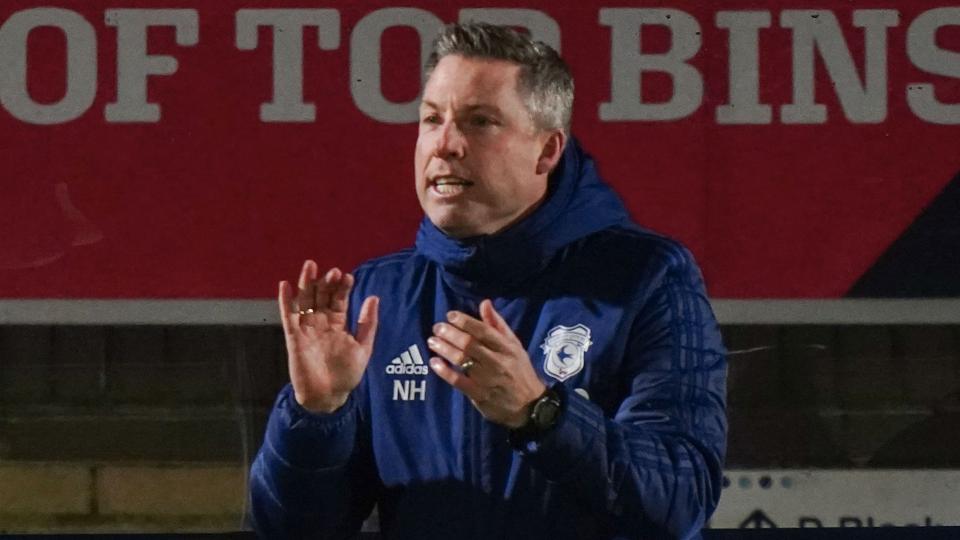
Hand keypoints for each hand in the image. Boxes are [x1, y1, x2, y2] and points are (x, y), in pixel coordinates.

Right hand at [278, 260, 378, 412]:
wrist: (328, 397)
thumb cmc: (346, 374)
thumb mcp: (363, 348)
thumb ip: (367, 324)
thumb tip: (374, 297)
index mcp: (338, 324)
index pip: (339, 300)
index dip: (342, 288)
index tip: (348, 277)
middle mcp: (321, 323)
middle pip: (321, 297)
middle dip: (326, 283)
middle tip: (333, 271)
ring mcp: (306, 329)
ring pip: (305, 302)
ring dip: (306, 284)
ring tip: (310, 266)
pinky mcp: (293, 338)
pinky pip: (288, 317)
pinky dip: (286, 301)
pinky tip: (285, 285)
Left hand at [427, 299, 545, 427]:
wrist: (529, 405)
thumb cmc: (520, 371)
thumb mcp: (514, 345)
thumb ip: (497, 325)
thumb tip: (484, 303)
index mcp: (506, 348)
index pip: (484, 331)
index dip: (465, 321)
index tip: (450, 315)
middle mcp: (497, 361)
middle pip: (469, 344)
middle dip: (451, 334)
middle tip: (437, 327)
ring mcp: (487, 379)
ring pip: (462, 361)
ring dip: (445, 349)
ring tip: (432, 341)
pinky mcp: (479, 395)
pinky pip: (458, 381)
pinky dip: (444, 372)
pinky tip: (434, 363)